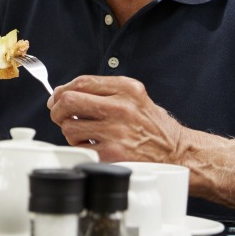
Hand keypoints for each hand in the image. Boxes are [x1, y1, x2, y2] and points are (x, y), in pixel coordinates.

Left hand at [47, 75, 189, 162]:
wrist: (177, 153)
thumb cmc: (152, 125)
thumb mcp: (135, 96)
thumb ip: (103, 90)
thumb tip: (63, 93)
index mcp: (126, 89)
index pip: (80, 82)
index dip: (62, 90)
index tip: (57, 97)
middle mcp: (121, 107)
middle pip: (68, 100)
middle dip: (57, 108)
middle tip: (59, 115)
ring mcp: (115, 131)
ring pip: (69, 126)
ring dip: (70, 131)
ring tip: (84, 133)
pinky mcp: (111, 153)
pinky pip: (79, 147)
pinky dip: (81, 147)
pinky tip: (94, 145)